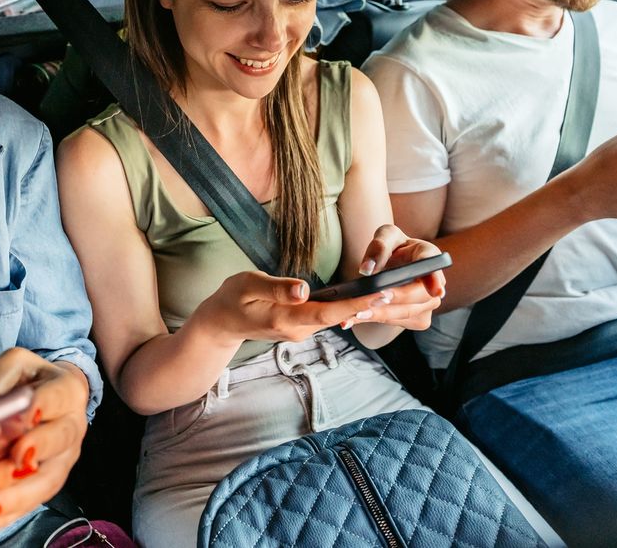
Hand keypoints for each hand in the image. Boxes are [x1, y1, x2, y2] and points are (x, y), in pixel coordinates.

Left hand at [0, 349, 89, 543]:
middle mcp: (73, 426)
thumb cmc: (29, 381)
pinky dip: (5, 516)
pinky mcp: (49, 483)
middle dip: (35, 451)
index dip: (43, 406)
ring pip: (46, 480)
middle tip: (13, 459)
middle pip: (57, 441)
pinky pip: (31, 504)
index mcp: (67, 391)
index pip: (57, 397)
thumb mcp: (14, 365)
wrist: (48, 397)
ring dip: (15, 497)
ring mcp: (64, 458)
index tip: (27, 414)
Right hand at [195, 270, 396, 344]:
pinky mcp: (299, 328)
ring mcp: (299, 332)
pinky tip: (360, 297)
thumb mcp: (247, 285)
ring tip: (386, 290)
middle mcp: (297, 330)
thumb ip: (277, 288)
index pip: (328, 312)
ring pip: (333, 318)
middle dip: (366, 304)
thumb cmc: (231, 299)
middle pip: (337, 316)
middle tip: (397, 289)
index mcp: (285, 319)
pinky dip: (343, 308)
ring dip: (358, 307)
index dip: (356, 304)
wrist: (219, 324)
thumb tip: (305, 289)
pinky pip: (325, 318)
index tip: (380, 294)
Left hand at [348, 224, 445, 331]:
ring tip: (356, 313)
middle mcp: (435, 282)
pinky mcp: (418, 318)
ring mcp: (429, 303)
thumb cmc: (393, 247)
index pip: (434, 266)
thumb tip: (368, 269)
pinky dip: (375, 319)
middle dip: (395, 299)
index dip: (435, 280)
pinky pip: (397, 322)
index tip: (436, 291)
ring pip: (406, 312)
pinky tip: (356, 318)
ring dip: (380, 314)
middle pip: (418, 295)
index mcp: (428, 256)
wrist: (392, 266)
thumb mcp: (385, 236)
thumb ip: (379, 246)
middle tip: (371, 302)